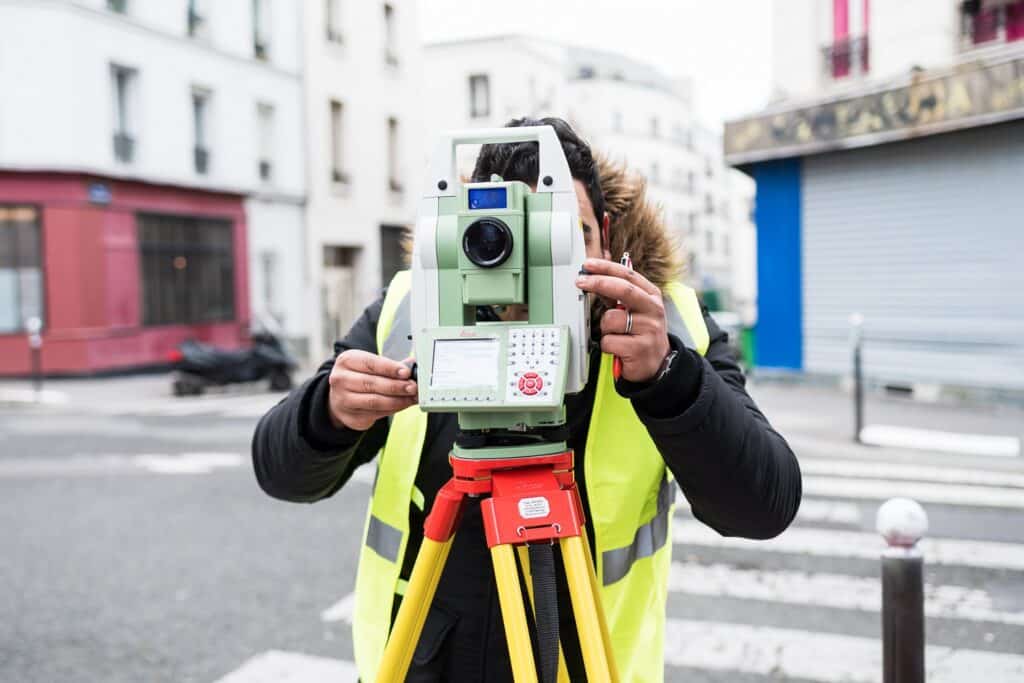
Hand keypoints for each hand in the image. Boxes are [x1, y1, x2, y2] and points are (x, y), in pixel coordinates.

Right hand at [328, 350, 417, 430]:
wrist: (340, 397)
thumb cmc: (359, 376)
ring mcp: (344, 400)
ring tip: (411, 397)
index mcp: (346, 361)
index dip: (390, 368)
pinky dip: (393, 409)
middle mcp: (341, 380)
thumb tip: (413, 364)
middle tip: (413, 387)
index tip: (406, 372)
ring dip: (397, 400)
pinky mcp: (351, 417)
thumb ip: (391, 365)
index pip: (370, 363)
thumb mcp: (370, 364)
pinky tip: (403, 404)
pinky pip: (376, 414)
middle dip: (396, 386)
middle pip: (372, 384)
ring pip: (374, 401)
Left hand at [575, 257, 670, 382]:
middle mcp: (653, 310)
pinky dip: (607, 345)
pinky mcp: (639, 348)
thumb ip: (618, 295)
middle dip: (598, 282)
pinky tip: (618, 349)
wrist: (659, 364)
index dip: (606, 268)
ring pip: (611, 319)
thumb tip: (594, 279)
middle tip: (580, 282)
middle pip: (623, 290)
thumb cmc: (643, 334)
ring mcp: (648, 329)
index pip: (628, 275)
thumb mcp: (637, 310)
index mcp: (651, 296)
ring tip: (616, 336)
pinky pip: (608, 341)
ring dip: (605, 328)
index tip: (588, 265)